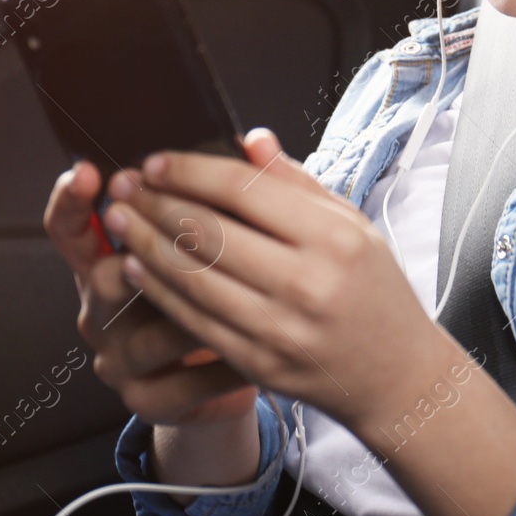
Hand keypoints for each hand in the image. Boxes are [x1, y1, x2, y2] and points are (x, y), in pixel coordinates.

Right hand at [43, 154, 256, 426]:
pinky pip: (182, 384)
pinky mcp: (148, 401)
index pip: (69, 227)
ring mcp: (119, 359)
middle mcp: (101, 309)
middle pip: (102, 277)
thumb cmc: (221, 286)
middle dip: (147, 255)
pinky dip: (219, 366)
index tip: (89, 173)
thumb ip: (229, 193)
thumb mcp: (217, 238)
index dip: (71, 201)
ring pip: (148, 334)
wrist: (232, 365)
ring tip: (240, 297)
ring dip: (194, 313)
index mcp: (107, 258)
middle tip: (187, 235)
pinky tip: (254, 349)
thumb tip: (257, 140)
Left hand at [103, 128, 452, 432]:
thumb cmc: (374, 290)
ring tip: (119, 218)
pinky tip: (137, 266)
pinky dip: (160, 290)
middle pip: (211, 232)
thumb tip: (249, 139)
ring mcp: (281, 328)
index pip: (244, 191)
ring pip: (195, 277)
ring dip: (146, 244)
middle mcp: (308, 282)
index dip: (190, 172)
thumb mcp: (352, 225)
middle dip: (156, 203)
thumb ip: (296, 182)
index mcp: (334, 237)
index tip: (155, 161)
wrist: (396, 376)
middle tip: (123, 184)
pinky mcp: (260, 363)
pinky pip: (196, 321)